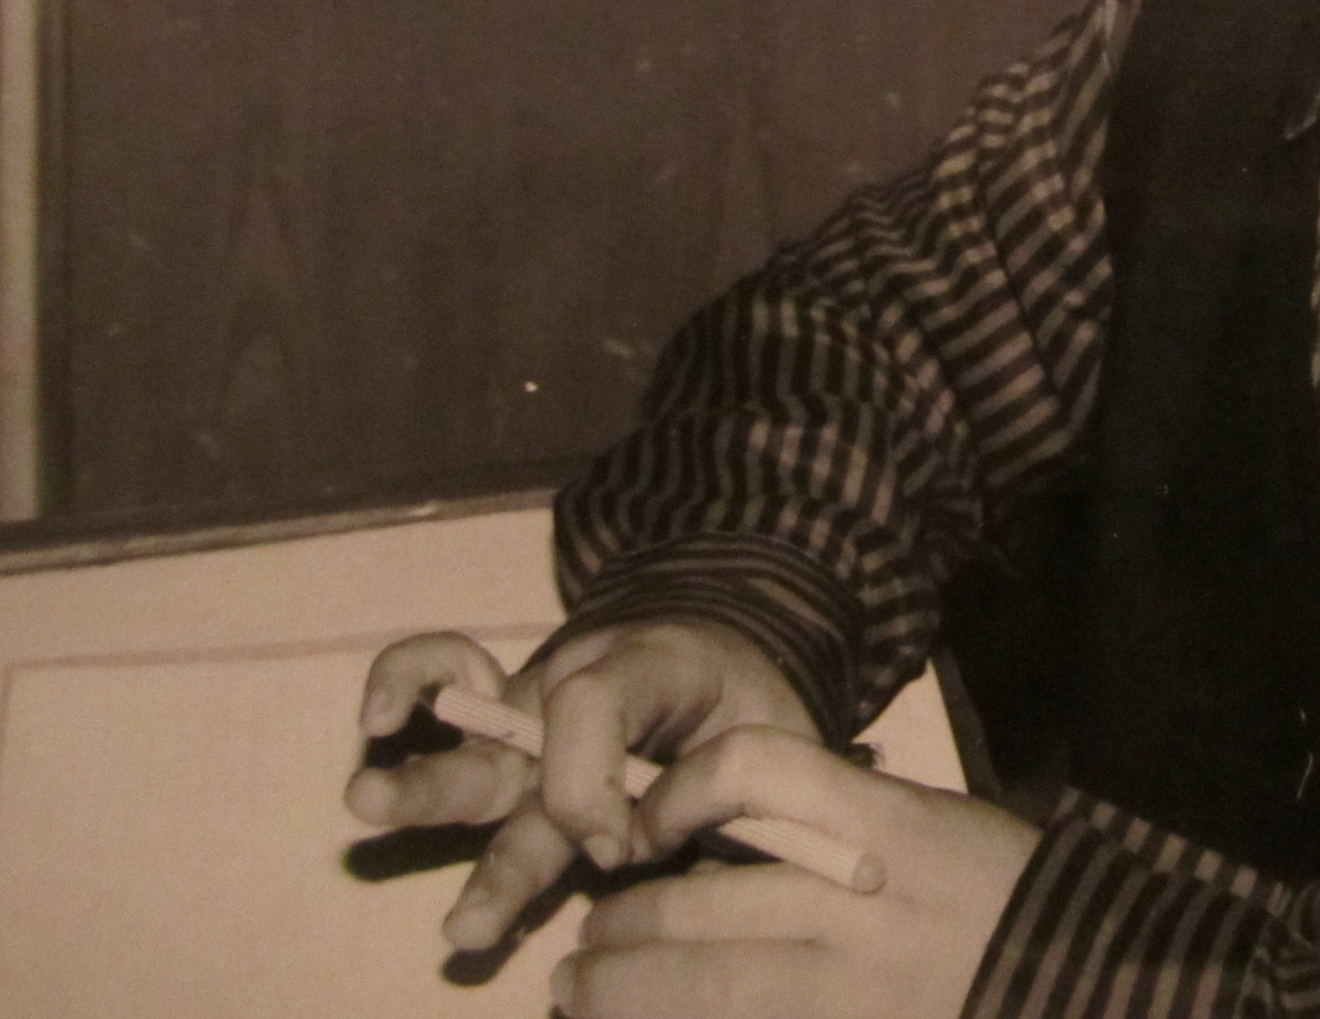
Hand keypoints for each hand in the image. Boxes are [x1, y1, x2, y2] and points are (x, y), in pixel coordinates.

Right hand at [344, 622, 816, 950]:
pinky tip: (376, 720)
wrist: (739, 649)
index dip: (588, 786)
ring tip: (361, 805)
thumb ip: (732, 794)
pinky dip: (409, 682)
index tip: (620, 849)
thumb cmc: (757, 706)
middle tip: (373, 808)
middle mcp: (581, 679)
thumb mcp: (778, 741)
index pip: (593, 707)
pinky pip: (447, 679)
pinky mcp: (509, 727)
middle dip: (446, 783)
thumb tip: (663, 850)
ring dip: (414, 781)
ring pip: (472, 744)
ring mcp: (535, 703)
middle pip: (512, 730)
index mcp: (658, 666)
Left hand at [551, 726, 1040, 1018]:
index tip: (647, 827)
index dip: (679, 792)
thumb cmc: (996, 891)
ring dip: (620, 997)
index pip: (752, 772)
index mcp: (881, 824)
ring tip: (583, 997)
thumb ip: (829, 827)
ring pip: (699, 991)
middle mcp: (856, 905)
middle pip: (693, 908)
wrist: (1077, 973)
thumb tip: (704, 849)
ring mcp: (845, 990)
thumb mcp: (924, 824)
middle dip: (618, 931)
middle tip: (587, 946)